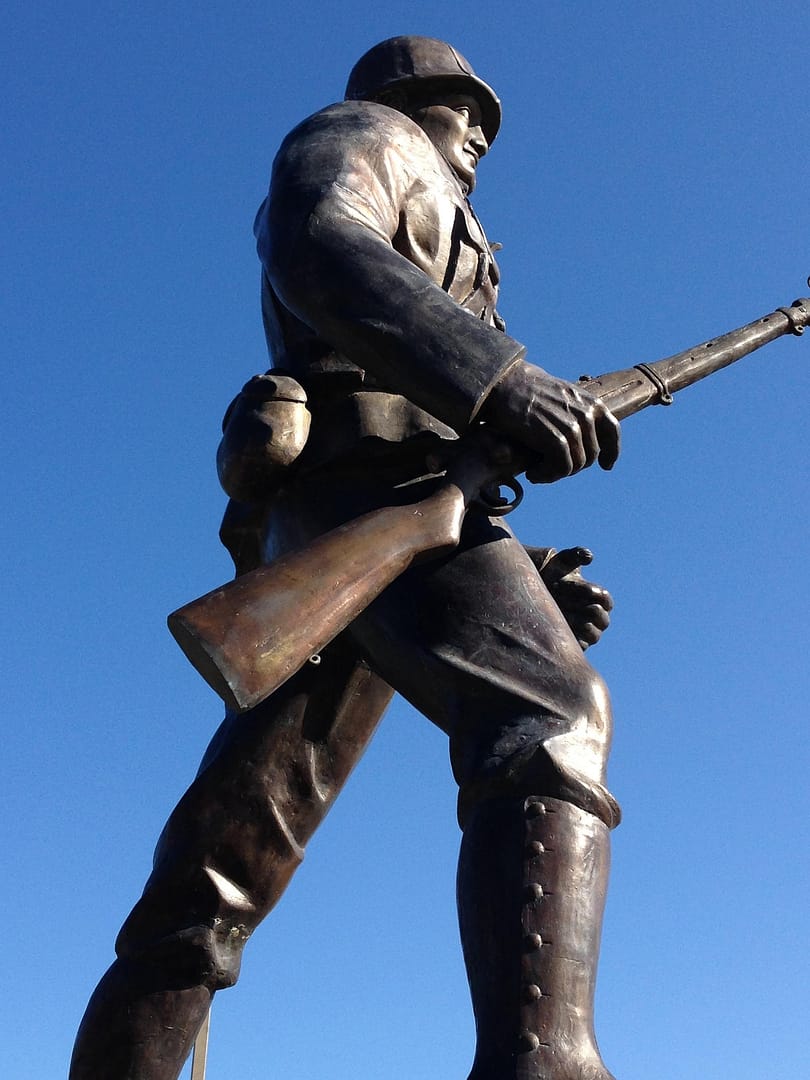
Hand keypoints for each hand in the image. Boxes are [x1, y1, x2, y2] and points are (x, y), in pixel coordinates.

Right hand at [481, 359, 619, 482]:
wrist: (506, 385)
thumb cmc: (528, 392)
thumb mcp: (563, 396)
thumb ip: (578, 413)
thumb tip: (584, 440)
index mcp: (591, 402)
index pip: (612, 431)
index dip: (612, 452)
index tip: (606, 466)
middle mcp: (586, 414)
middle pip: (592, 455)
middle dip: (572, 466)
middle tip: (550, 467)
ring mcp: (572, 427)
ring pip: (576, 465)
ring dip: (556, 473)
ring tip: (537, 471)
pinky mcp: (556, 439)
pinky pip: (562, 468)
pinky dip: (547, 475)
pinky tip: (532, 474)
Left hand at [527, 546, 613, 649]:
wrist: (538, 589)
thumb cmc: (555, 573)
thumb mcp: (564, 560)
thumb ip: (578, 554)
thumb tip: (589, 556)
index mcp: (600, 598)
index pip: (605, 599)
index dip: (588, 591)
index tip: (566, 583)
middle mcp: (598, 617)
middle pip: (602, 619)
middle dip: (583, 609)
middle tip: (562, 600)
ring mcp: (589, 632)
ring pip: (594, 635)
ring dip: (578, 624)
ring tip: (560, 614)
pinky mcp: (576, 644)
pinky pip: (581, 647)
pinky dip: (571, 638)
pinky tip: (556, 626)